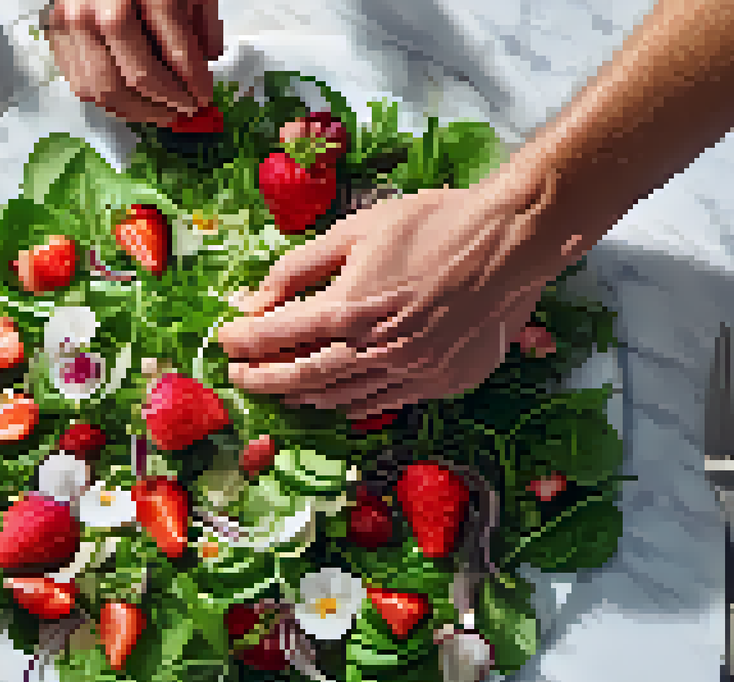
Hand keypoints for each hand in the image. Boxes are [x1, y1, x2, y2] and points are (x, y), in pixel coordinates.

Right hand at [44, 0, 223, 125]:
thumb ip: (200, 21)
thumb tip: (206, 63)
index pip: (177, 54)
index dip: (195, 84)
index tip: (205, 98)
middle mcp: (104, 9)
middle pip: (140, 77)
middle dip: (170, 102)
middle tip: (186, 110)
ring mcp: (74, 22)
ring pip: (107, 90)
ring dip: (140, 111)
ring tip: (161, 112)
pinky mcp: (56, 33)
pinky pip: (80, 84)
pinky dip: (109, 100)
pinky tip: (131, 100)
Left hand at [216, 173, 584, 419]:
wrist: (507, 241)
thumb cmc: (434, 225)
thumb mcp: (356, 230)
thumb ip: (300, 268)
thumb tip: (254, 299)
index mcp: (350, 307)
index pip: (278, 335)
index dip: (245, 341)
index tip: (226, 340)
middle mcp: (376, 348)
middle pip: (301, 377)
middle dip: (262, 379)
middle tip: (239, 377)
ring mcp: (410, 370)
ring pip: (339, 398)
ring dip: (301, 396)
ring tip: (279, 389)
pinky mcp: (438, 382)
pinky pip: (380, 403)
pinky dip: (347, 404)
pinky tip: (331, 397)